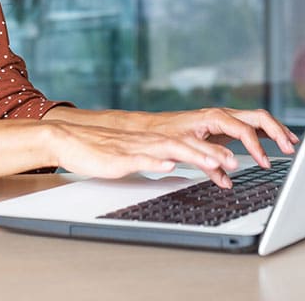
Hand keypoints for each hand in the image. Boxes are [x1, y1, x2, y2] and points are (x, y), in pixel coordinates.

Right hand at [44, 121, 240, 187]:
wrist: (69, 141)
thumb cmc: (99, 151)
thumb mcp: (133, 156)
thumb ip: (154, 158)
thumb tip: (175, 164)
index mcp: (153, 142)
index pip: (189, 144)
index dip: (213, 151)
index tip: (235, 161)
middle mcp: (148, 142)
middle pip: (186, 145)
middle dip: (212, 153)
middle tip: (236, 162)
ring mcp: (135, 149)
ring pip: (169, 149)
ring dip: (193, 155)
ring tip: (214, 162)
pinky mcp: (119, 158)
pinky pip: (140, 158)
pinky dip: (156, 160)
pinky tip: (169, 163)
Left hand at [136, 107, 298, 170]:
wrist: (153, 128)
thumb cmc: (166, 135)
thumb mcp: (186, 149)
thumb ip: (208, 161)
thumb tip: (229, 176)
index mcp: (215, 117)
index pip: (245, 130)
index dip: (257, 148)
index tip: (266, 163)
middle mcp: (223, 114)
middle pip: (258, 118)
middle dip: (277, 132)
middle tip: (290, 148)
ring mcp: (225, 118)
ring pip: (258, 120)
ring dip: (276, 130)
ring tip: (291, 143)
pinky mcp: (225, 125)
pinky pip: (251, 126)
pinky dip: (266, 134)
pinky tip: (276, 142)